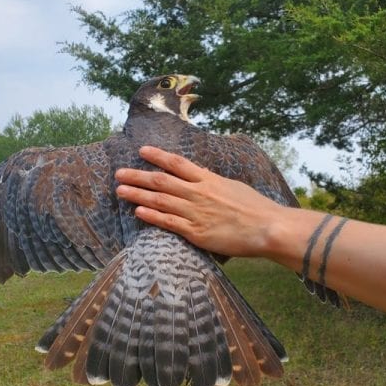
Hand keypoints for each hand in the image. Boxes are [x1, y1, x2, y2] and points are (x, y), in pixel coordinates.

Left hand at [115, 145, 282, 258]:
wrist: (267, 227)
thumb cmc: (256, 208)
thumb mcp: (233, 187)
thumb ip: (213, 182)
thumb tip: (200, 176)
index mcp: (209, 179)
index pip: (177, 163)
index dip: (157, 156)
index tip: (141, 151)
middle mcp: (198, 193)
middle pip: (161, 181)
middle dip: (137, 176)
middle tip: (118, 174)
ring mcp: (196, 212)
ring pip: (160, 201)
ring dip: (137, 195)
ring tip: (120, 191)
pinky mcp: (197, 233)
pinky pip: (169, 223)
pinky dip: (152, 216)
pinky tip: (137, 212)